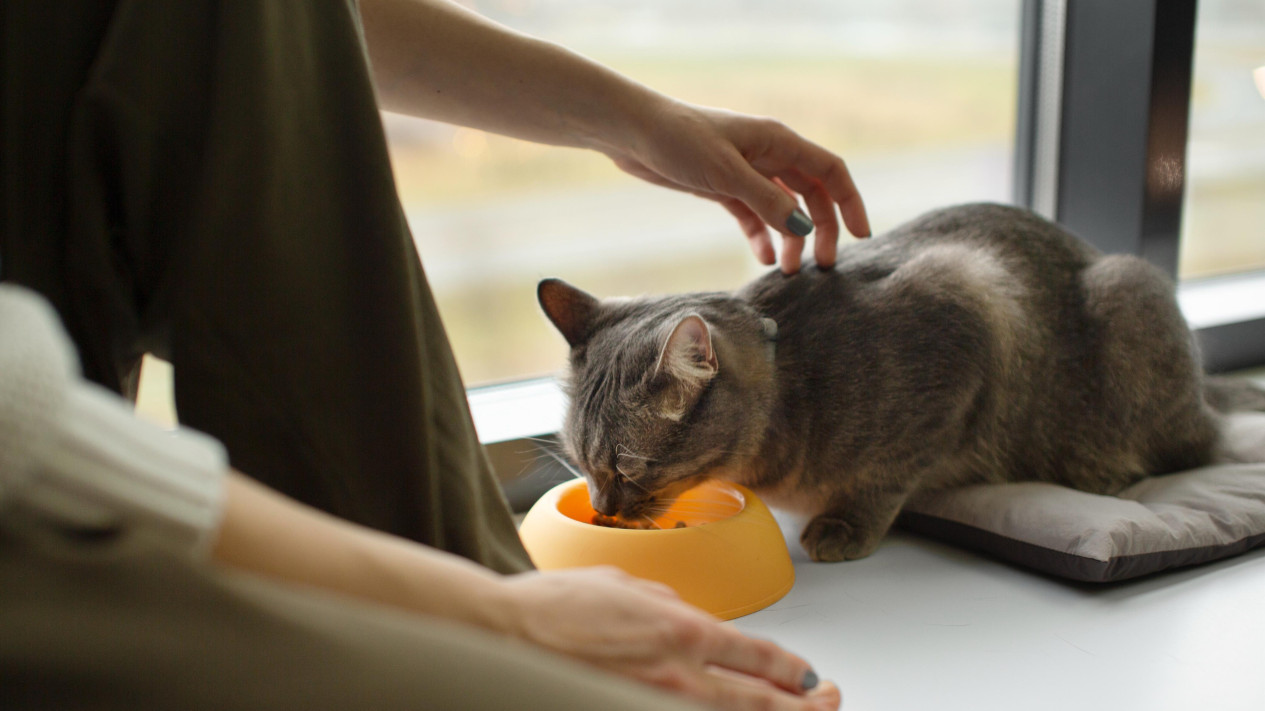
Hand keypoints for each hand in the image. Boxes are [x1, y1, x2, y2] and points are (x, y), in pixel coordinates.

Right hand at [496, 567, 840, 710]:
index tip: (808, 676)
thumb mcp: (627, 584)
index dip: (793, 670)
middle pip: (762, 702)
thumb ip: (669, 603)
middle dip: (805, 707)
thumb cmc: (555, 607)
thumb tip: (694, 618)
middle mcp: (679, 672)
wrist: (505, 635)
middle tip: (826, 703)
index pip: (760, 656)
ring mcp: (654, 702)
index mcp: (683, 629)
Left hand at [604, 100, 869, 273]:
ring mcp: (746, 172)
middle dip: (820, 230)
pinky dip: (760, 236)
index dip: (850, 202)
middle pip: (811, 195)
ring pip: (783, 209)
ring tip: (786, 271)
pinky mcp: (723, 187)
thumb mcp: (727, 173)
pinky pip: (753, 215)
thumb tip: (803, 229)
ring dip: (789, 238)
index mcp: (779, 141)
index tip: (861, 237)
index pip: (830, 171)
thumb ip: (768, 201)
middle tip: (820, 266)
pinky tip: (760, 259)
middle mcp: (769, 155)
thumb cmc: (679, 141)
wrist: (633, 134)